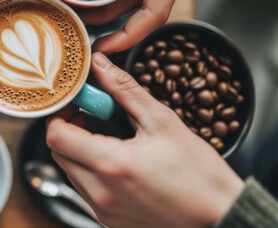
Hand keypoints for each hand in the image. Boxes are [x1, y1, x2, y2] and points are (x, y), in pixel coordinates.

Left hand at [47, 52, 243, 227]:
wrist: (221, 216)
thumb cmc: (199, 173)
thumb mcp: (163, 122)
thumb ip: (125, 90)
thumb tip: (100, 65)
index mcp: (111, 164)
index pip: (56, 136)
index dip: (61, 114)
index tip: (78, 103)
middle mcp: (100, 192)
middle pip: (58, 153)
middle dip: (69, 129)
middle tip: (93, 114)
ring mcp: (103, 210)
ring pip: (70, 172)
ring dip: (79, 150)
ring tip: (107, 136)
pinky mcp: (109, 220)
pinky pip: (85, 189)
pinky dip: (90, 170)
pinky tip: (115, 159)